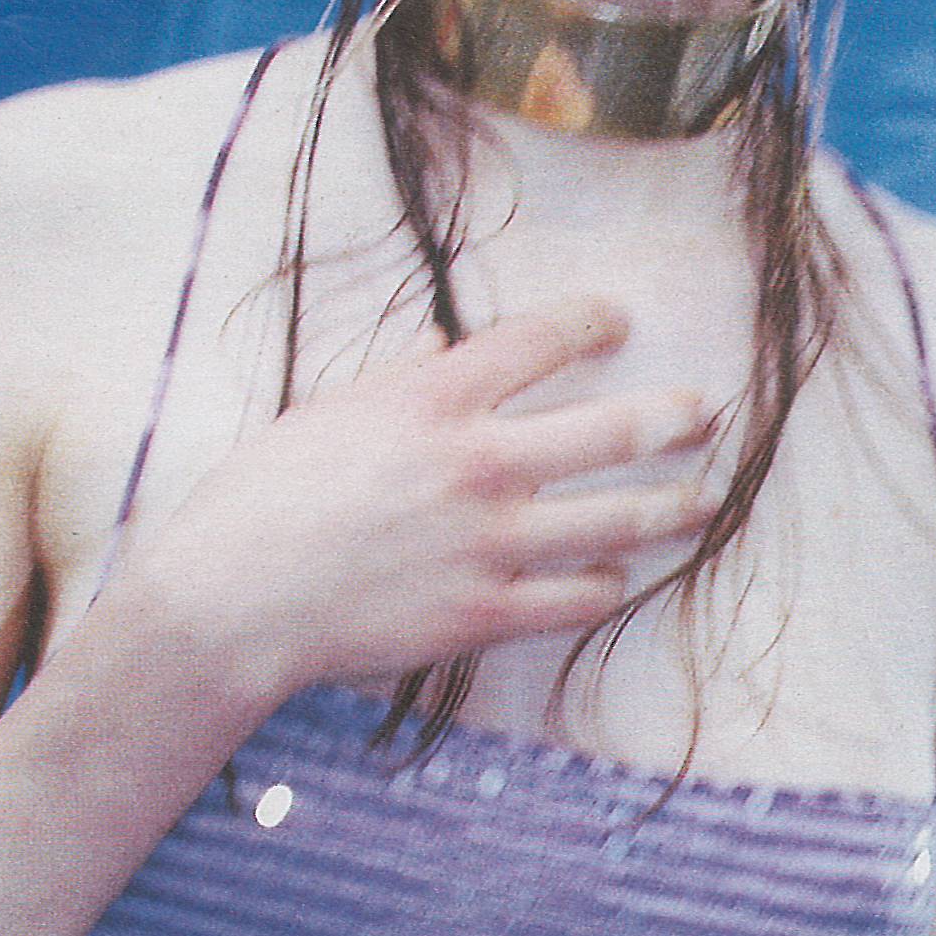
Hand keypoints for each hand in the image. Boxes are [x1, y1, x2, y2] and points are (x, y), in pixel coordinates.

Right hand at [121, 298, 716, 711]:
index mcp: (434, 399)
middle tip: (703, 412)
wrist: (232, 600)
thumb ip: (402, 382)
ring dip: (673, 506)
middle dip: (673, 416)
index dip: (593, 322)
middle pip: (613, 429)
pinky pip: (576, 598)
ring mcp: (489, 543)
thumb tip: (451, 357)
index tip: (616, 320)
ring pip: (617, 519)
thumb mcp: (328, 411)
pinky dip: (606, 585)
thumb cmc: (262, 497)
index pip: (542, 340)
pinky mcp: (484, 614)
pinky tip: (618, 575)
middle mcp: (477, 463)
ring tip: (702, 499)